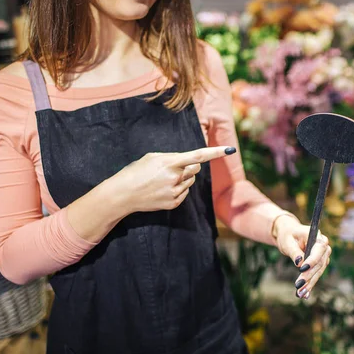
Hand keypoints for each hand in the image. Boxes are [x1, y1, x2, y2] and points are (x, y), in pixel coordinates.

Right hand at [110, 146, 235, 215]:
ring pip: (191, 181)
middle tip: (173, 167)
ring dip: (183, 178)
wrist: (123, 194)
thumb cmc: (136, 171)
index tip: (230, 149)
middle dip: (189, 166)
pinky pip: (185, 192)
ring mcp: (175, 192)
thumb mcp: (153, 157)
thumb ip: (173, 158)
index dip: (215, 152)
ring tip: (163, 179)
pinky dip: (178, 189)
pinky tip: (163, 189)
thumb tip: (191, 162)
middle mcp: (175, 178)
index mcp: (170, 163)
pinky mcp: (173, 203)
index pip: (198, 156)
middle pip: (196, 169)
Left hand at [274, 215, 331, 299]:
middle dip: (309, 275)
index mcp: (317, 236)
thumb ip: (294, 251)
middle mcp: (323, 246)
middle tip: (298, 285)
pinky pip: (316, 275)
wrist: (290, 235)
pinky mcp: (319, 264)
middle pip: (319, 263)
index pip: (319, 249)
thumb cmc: (288, 235)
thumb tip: (299, 263)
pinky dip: (310, 285)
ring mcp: (323, 256)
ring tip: (300, 293)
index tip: (302, 269)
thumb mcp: (287, 241)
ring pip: (319, 271)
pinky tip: (305, 295)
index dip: (312, 260)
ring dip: (310, 283)